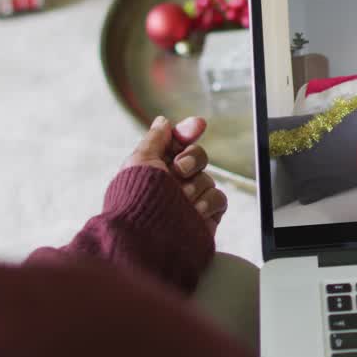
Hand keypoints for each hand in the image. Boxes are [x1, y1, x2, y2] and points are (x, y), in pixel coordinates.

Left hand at [123, 116, 228, 234]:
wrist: (147, 236)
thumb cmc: (137, 197)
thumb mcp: (141, 160)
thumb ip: (156, 138)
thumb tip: (164, 121)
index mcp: (156, 167)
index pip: (178, 143)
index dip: (188, 132)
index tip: (197, 125)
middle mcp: (173, 182)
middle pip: (198, 156)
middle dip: (191, 159)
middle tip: (177, 171)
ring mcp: (191, 199)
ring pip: (208, 177)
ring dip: (195, 185)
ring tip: (180, 199)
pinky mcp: (206, 216)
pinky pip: (219, 198)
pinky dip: (208, 202)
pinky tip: (194, 211)